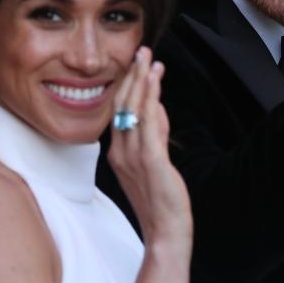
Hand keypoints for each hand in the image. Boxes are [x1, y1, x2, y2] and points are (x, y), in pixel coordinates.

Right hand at [107, 46, 191, 282]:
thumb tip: (158, 108)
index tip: (137, 63)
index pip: (119, 111)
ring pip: (134, 110)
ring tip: (148, 58)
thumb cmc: (160, 200)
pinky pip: (148, 123)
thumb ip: (155, 134)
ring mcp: (133, 156)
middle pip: (122, 105)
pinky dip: (151, 99)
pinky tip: (155, 82)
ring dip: (142, 81)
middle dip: (133, 75)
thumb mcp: (154, 162)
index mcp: (117, 152)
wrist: (165, 232)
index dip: (127, 85)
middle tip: (142, 51)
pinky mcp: (151, 161)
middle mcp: (120, 152)